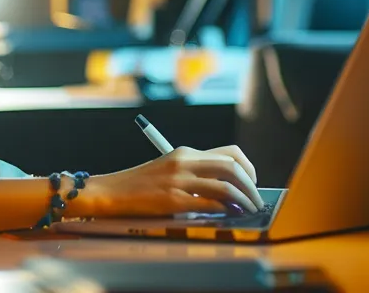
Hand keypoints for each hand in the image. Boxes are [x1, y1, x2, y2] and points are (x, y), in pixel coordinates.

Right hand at [70, 145, 264, 217]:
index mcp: (186, 153)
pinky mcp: (173, 200)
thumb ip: (195, 173)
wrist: (112, 191)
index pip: (230, 154)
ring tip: (248, 210)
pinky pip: (208, 203)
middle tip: (256, 200)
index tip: (253, 182)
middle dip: (251, 185)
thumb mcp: (170, 169)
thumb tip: (227, 188)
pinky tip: (229, 215)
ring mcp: (179, 180)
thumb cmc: (141, 184)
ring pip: (225, 186)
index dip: (248, 168)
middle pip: (232, 168)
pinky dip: (224, 210)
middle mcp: (185, 162)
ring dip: (243, 200)